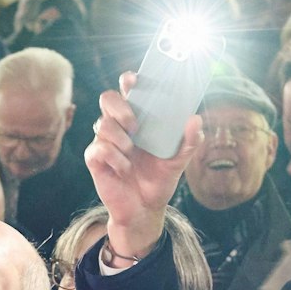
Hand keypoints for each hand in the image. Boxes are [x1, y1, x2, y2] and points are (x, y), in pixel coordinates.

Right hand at [84, 71, 200, 258]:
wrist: (145, 210)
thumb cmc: (159, 180)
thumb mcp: (179, 160)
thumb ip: (189, 141)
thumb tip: (195, 119)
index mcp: (138, 119)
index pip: (128, 90)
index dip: (128, 80)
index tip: (135, 80)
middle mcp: (119, 126)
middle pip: (107, 98)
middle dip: (120, 107)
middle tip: (135, 124)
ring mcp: (105, 141)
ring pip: (102, 124)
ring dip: (119, 137)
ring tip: (132, 153)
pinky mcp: (95, 159)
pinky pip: (98, 149)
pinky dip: (114, 157)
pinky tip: (125, 168)